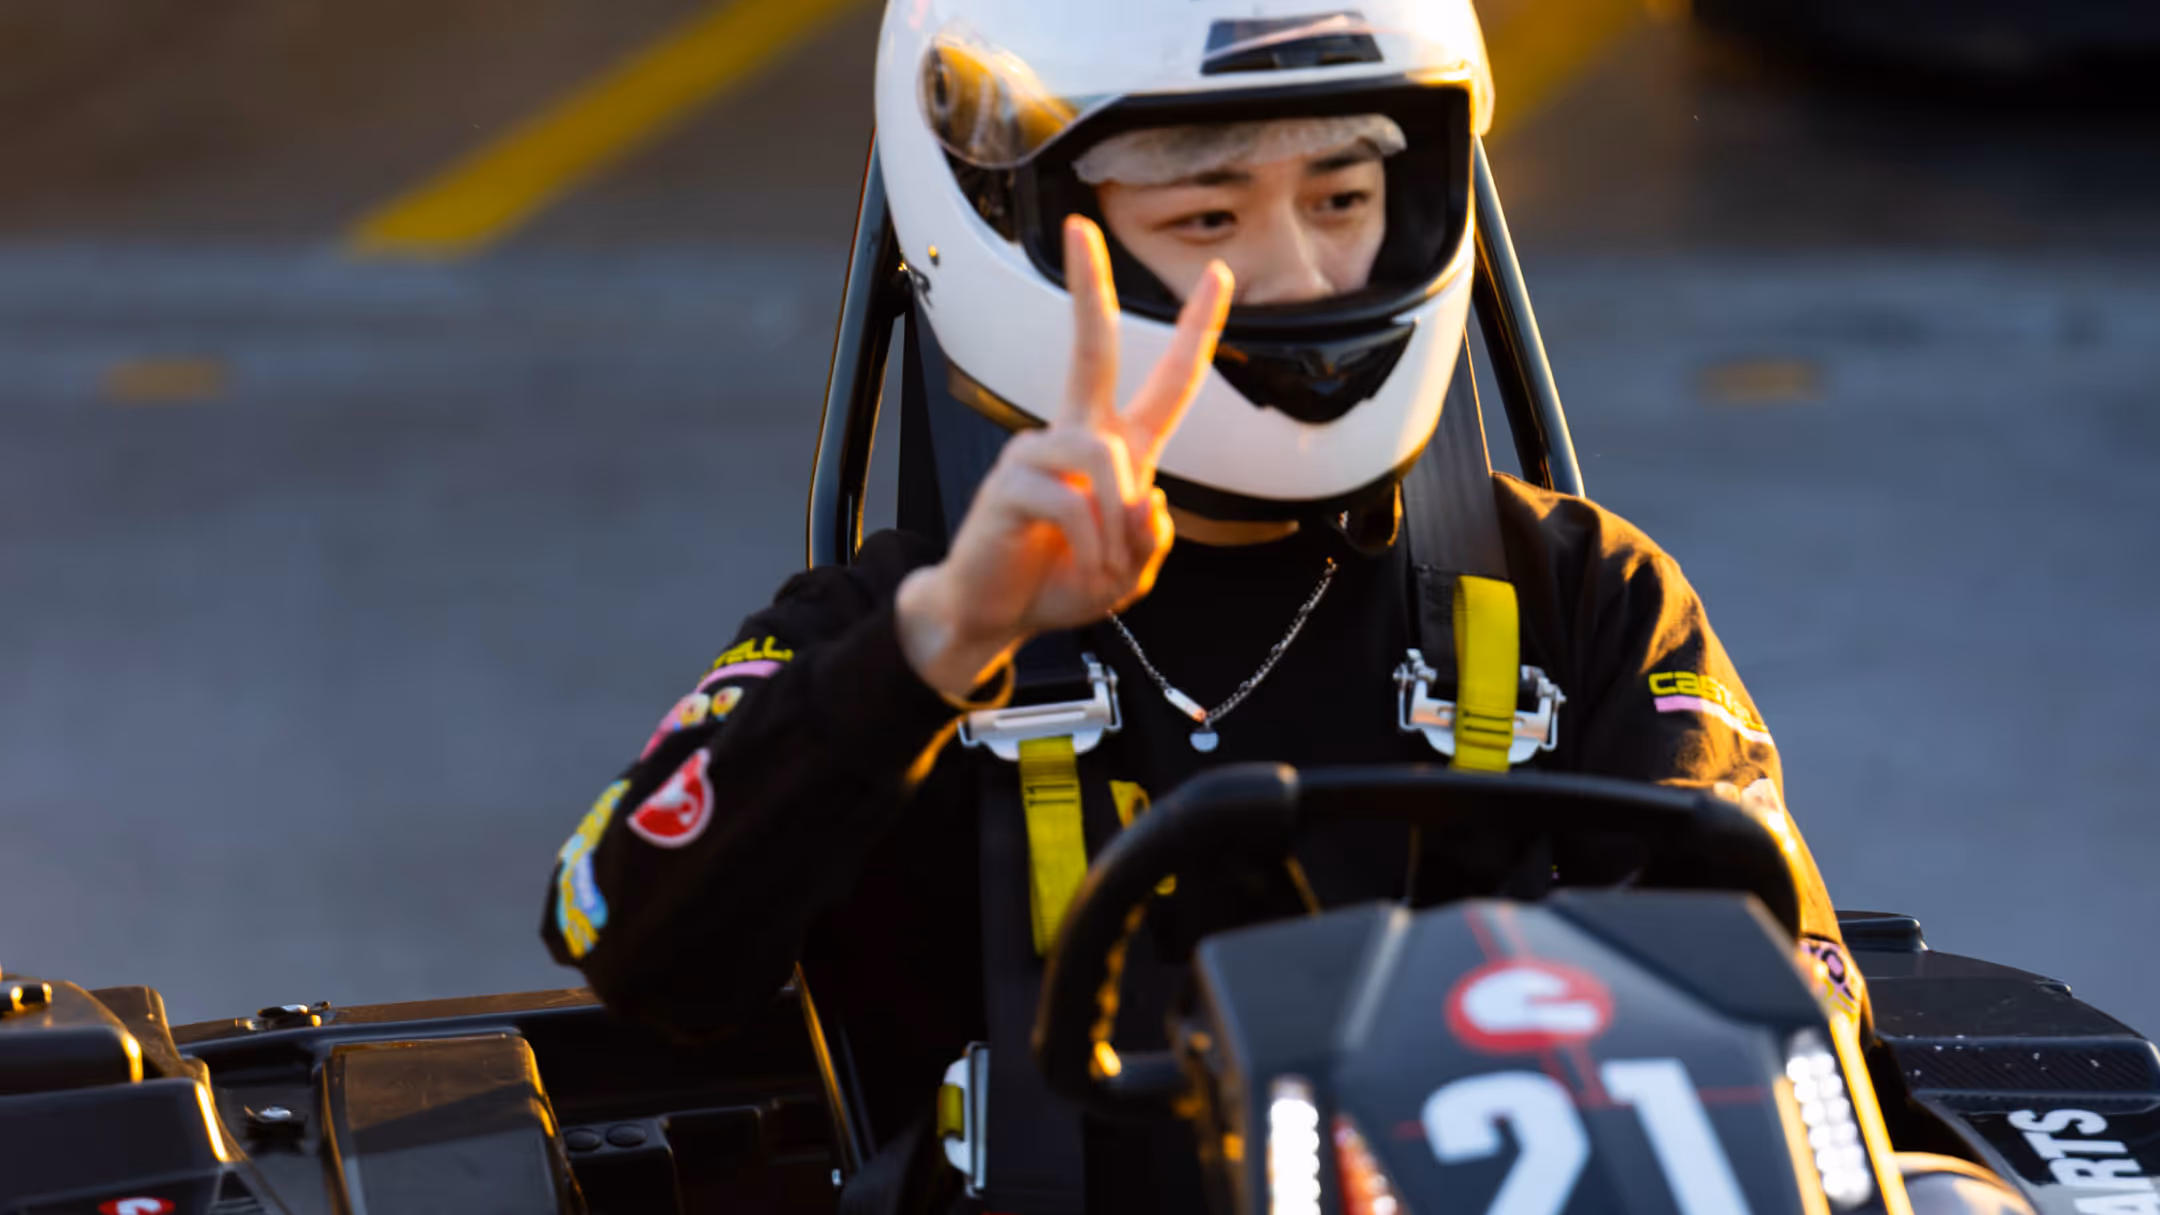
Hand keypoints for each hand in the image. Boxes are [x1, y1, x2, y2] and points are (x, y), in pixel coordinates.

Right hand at [898, 216, 1232, 697]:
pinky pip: (1072, 505)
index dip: (1197, 332)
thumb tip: (1151, 499)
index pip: (1167, 383)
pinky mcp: (1009, 484)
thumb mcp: (1129, 574)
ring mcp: (1036, 455)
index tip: (1218, 277)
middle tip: (1080, 230)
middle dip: (1087, 288)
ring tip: (1107, 568)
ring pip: (1103, 460)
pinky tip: (1083, 571)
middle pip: (1090, 350)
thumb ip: (1152, 539)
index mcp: (1115, 450)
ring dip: (1118, 525)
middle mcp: (1075, 438)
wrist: (994, 615)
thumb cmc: (1057, 584)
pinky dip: (1091, 548)